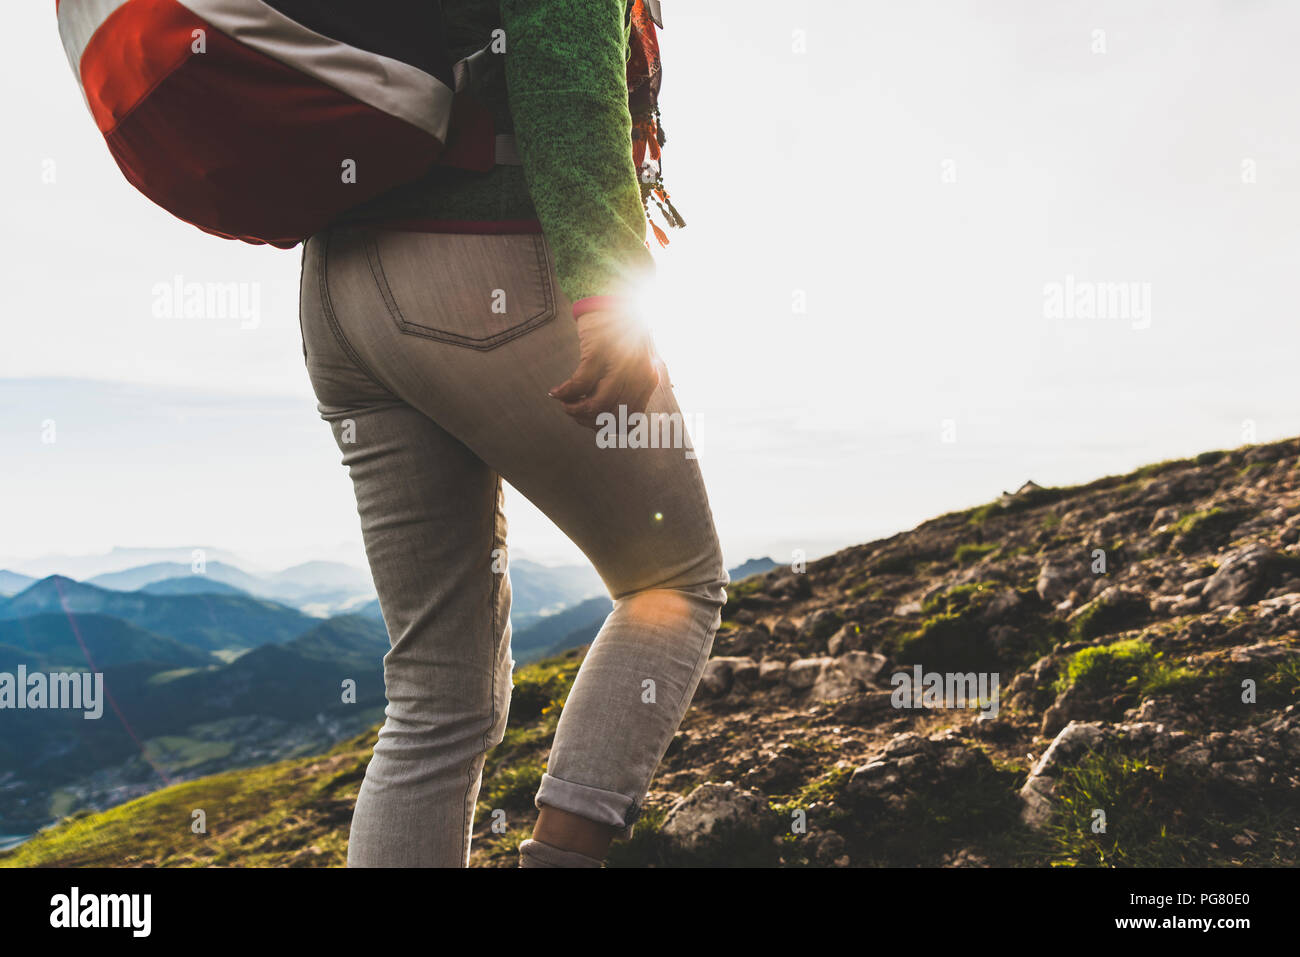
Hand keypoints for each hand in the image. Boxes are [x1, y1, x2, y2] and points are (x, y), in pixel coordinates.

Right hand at [549, 309, 666, 428]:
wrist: (614, 298)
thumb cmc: (622, 331)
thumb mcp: (637, 360)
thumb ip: (632, 385)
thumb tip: (611, 417)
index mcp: (648, 379)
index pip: (631, 418)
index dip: (609, 427)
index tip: (593, 424)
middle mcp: (637, 374)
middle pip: (611, 414)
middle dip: (588, 421)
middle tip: (574, 413)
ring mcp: (618, 364)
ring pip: (596, 405)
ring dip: (576, 410)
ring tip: (565, 405)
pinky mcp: (598, 352)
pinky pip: (579, 384)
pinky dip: (565, 393)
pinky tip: (556, 392)